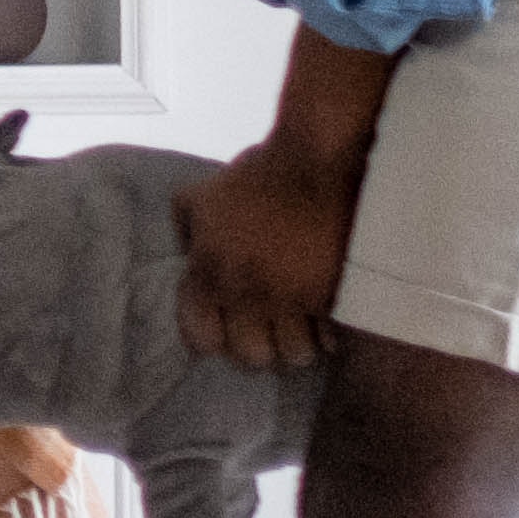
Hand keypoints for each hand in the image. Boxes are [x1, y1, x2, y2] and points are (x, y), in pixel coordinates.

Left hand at [172, 147, 358, 371]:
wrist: (316, 160)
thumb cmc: (256, 176)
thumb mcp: (200, 197)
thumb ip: (184, 229)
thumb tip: (185, 255)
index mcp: (209, 274)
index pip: (202, 339)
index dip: (213, 338)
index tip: (226, 329)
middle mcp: (247, 295)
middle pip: (251, 357)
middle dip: (258, 347)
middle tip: (268, 332)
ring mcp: (293, 300)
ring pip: (294, 355)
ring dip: (296, 346)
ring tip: (301, 331)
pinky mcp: (333, 298)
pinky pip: (330, 341)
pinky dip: (329, 338)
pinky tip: (328, 324)